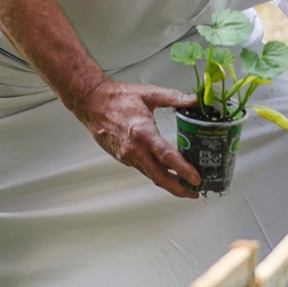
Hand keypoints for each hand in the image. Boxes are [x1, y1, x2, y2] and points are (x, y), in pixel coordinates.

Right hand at [72, 79, 199, 197]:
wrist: (91, 103)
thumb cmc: (116, 98)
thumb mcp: (149, 93)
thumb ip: (173, 97)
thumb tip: (192, 100)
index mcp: (143, 132)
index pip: (166, 156)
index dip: (183, 170)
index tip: (196, 178)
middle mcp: (134, 148)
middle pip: (159, 176)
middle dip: (179, 188)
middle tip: (194, 193)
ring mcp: (127, 155)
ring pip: (151, 175)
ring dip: (169, 184)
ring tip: (186, 186)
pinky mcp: (123, 157)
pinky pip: (143, 169)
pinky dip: (156, 174)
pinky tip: (167, 173)